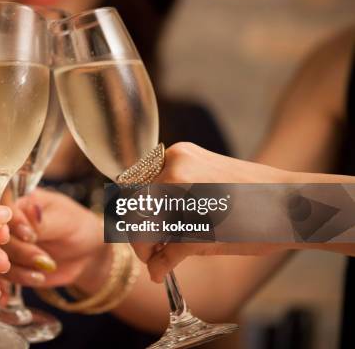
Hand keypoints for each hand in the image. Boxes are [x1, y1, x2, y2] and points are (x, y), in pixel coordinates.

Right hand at [2, 188, 109, 288]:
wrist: (86, 254)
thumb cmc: (78, 227)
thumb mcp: (65, 220)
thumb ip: (43, 221)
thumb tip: (29, 213)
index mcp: (20, 201)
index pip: (3, 208)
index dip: (12, 223)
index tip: (30, 236)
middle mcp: (7, 222)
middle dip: (18, 251)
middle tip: (41, 259)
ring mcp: (6, 245)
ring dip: (17, 270)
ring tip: (42, 273)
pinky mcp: (8, 265)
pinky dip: (7, 285)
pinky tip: (15, 290)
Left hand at [132, 142, 288, 281]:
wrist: (294, 204)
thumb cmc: (253, 194)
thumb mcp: (206, 177)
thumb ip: (174, 192)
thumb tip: (145, 219)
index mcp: (177, 156)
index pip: (135, 184)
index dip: (133, 209)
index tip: (139, 224)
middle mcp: (174, 170)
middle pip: (133, 206)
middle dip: (136, 231)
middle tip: (146, 248)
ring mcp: (183, 198)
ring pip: (143, 228)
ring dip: (144, 249)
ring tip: (156, 259)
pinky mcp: (196, 229)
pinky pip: (164, 253)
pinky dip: (158, 266)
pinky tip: (160, 272)